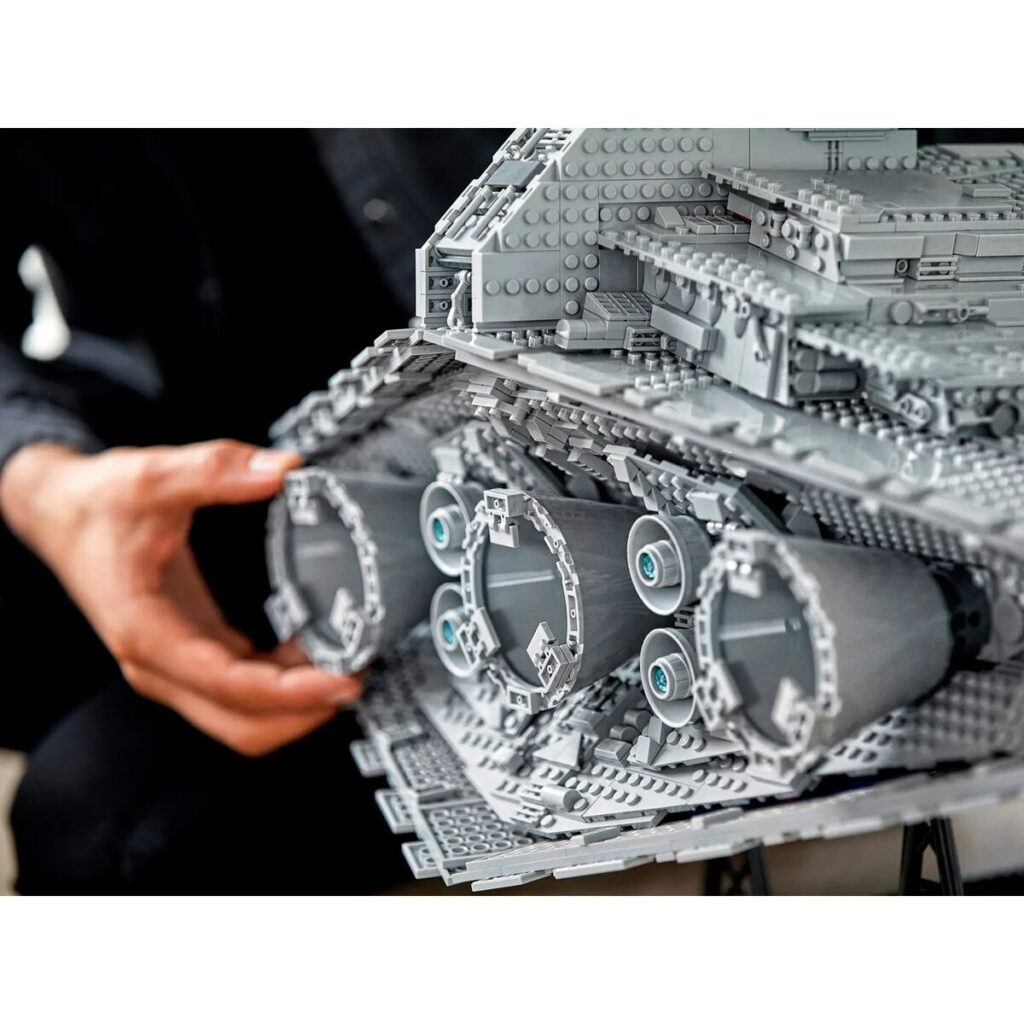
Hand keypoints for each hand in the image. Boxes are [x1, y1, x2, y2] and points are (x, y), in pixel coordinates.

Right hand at [0, 439, 360, 755]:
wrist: (59, 512)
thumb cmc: (97, 503)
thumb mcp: (152, 475)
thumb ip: (216, 469)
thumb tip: (282, 470)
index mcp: (146, 630)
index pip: (229, 684)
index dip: (292, 692)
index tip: (343, 680)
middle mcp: (158, 662)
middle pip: (241, 725)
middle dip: (304, 712)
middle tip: (357, 677)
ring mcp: (173, 663)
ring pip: (242, 716)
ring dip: (297, 703)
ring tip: (347, 663)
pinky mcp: (188, 652)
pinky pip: (241, 690)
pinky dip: (282, 684)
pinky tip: (314, 651)